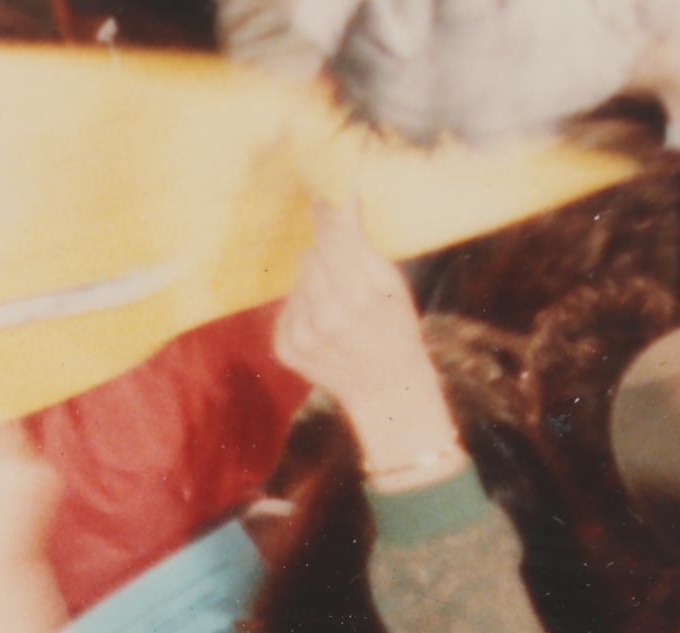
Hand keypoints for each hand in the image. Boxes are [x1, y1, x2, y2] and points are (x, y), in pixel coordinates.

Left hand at [274, 203, 461, 490]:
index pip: (332, 239)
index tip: (325, 196)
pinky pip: (286, 309)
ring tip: (339, 307)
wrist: (386, 389)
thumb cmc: (394, 328)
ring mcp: (302, 338)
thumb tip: (342, 196)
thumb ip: (362, 243)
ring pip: (297, 283)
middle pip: (310, 257)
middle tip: (347, 276)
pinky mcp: (285, 350)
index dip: (328, 214)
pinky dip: (302, 312)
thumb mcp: (391, 285)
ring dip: (314, 286)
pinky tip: (323, 327)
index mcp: (358, 297)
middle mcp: (326, 319)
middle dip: (326, 258)